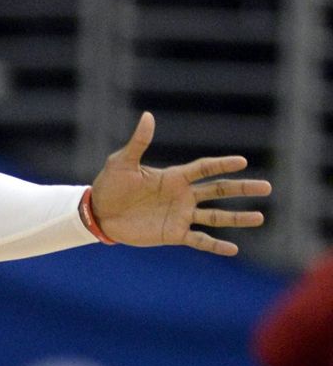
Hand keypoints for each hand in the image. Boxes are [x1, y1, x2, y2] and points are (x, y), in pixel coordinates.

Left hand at [89, 112, 268, 255]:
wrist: (97, 213)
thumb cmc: (109, 185)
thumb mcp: (122, 162)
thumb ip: (138, 142)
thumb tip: (148, 116)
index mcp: (174, 177)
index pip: (205, 168)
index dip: (223, 164)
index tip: (242, 162)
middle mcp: (182, 195)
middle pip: (218, 191)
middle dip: (242, 189)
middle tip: (267, 187)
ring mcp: (179, 215)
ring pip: (215, 216)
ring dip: (237, 218)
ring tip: (260, 217)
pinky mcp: (172, 234)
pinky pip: (198, 240)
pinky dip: (215, 245)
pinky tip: (233, 249)